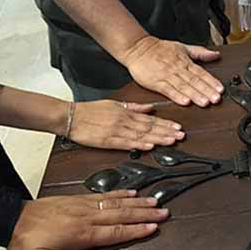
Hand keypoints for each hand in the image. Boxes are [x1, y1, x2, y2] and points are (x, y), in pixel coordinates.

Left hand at [8, 190, 169, 249]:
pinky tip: (130, 192)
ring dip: (136, 202)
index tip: (154, 227)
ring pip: (115, 203)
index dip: (136, 229)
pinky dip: (119, 193)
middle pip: (121, 215)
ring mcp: (83, 206)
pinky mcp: (78, 200)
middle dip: (144, 213)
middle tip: (163, 212)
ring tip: (154, 201)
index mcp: (81, 234)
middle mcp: (86, 217)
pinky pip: (103, 196)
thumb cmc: (25, 242)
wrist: (10, 219)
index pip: (115, 232)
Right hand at [70, 100, 184, 150]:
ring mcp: (116, 131)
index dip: (165, 124)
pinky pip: (126, 143)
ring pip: (141, 135)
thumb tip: (150, 108)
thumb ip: (133, 107)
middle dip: (166, 132)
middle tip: (180, 135)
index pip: (150, 119)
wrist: (70, 116)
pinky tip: (149, 146)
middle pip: (149, 127)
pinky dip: (138, 144)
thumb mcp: (114, 103)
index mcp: (126, 113)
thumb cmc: (90, 110)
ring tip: (171, 141)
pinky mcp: (107, 141)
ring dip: (158, 138)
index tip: (178, 127)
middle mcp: (124, 121)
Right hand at [124, 37, 223, 106]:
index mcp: (185, 61)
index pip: (201, 73)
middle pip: (195, 81)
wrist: (137, 48)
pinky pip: (168, 90)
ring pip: (184, 87)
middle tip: (216, 98)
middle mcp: (177, 69)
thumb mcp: (182, 47)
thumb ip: (200, 53)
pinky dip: (177, 96)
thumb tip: (216, 54)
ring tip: (205, 102)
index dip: (212, 81)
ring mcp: (167, 76)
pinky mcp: (156, 83)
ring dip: (195, 95)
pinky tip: (185, 102)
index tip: (220, 89)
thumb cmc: (159, 49)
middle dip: (207, 90)